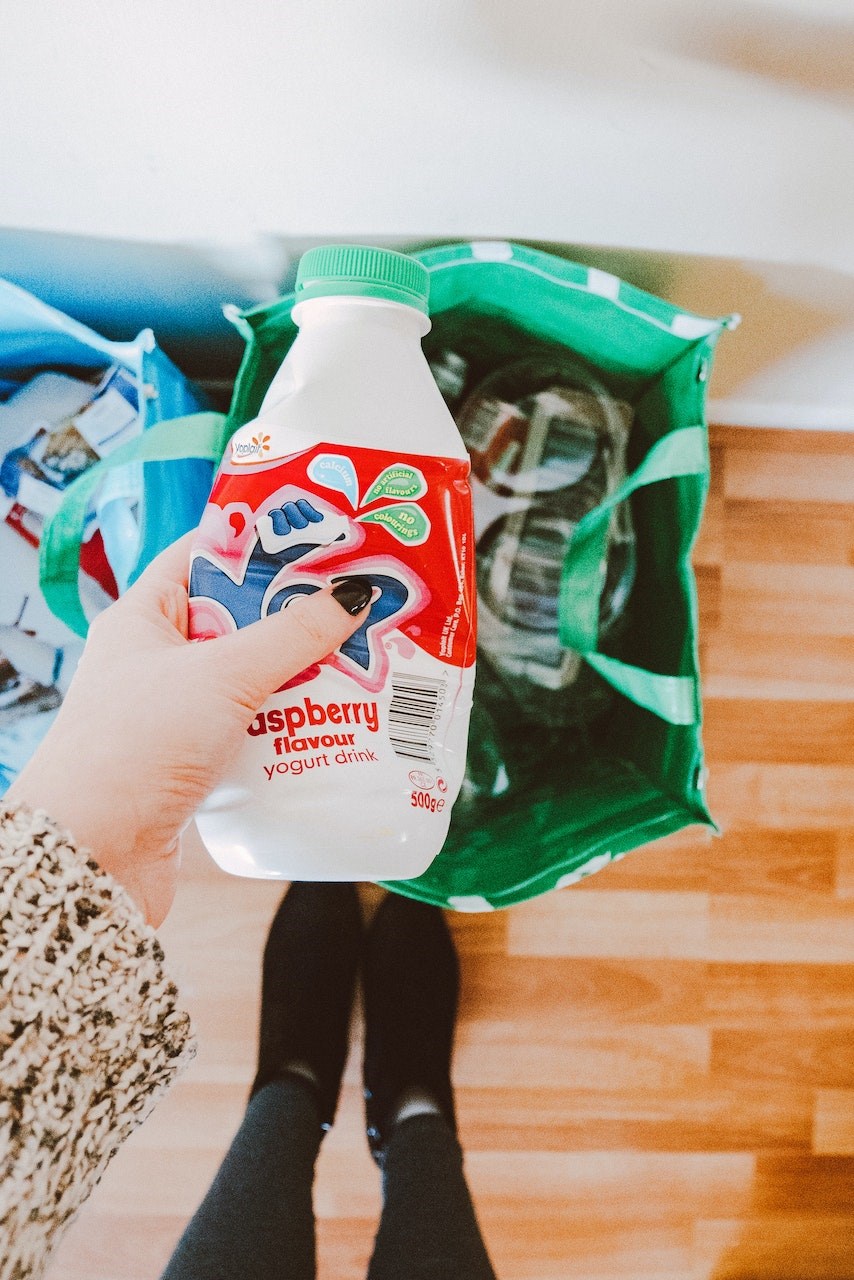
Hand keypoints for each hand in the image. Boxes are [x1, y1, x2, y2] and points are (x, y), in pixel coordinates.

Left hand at [6, 533, 371, 926]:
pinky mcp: (192, 763)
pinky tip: (331, 724)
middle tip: (358, 603)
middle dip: (295, 615)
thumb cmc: (135, 747)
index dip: (260, 542)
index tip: (321, 537)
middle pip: (237, 619)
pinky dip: (288, 726)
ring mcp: (173, 714)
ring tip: (361, 661)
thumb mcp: (222, 674)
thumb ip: (291, 634)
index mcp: (143, 617)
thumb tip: (350, 597)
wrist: (94, 856)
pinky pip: (251, 730)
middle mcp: (154, 661)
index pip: (204, 555)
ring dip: (299, 675)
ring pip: (249, 679)